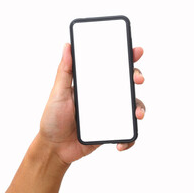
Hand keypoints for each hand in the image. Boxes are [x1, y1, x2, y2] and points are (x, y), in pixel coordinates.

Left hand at [39, 43, 144, 163]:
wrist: (54, 147)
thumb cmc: (53, 118)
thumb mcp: (58, 92)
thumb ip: (64, 70)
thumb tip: (67, 46)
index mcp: (94, 84)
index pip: (113, 67)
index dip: (127, 57)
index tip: (136, 51)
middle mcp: (105, 96)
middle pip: (128, 83)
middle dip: (137, 78)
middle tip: (138, 80)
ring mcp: (111, 113)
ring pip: (133, 106)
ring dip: (139, 108)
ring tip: (137, 115)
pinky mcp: (112, 130)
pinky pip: (127, 132)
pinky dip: (129, 138)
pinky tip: (120, 143)